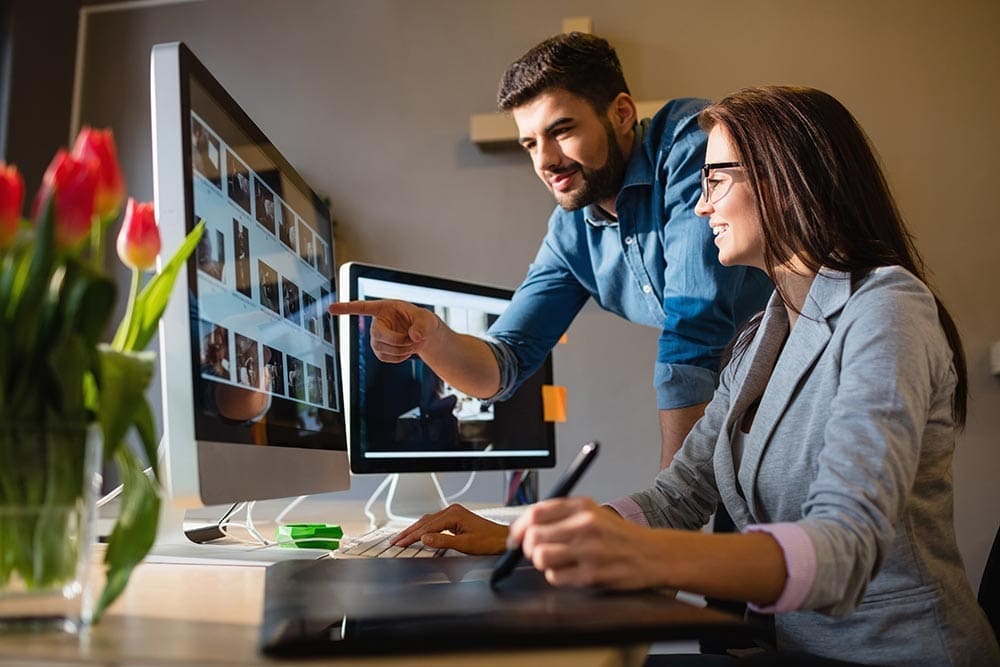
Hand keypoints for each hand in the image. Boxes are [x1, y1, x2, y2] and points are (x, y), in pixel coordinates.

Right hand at [328, 299, 441, 362]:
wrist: (423, 337)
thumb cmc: (424, 322)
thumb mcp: (427, 319)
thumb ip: (423, 325)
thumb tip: (415, 336)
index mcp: (385, 308)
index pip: (363, 307)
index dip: (346, 308)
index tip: (330, 308)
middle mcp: (376, 322)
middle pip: (377, 335)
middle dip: (397, 340)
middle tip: (413, 339)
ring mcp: (376, 338)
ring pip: (381, 349)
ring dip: (401, 350)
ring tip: (413, 344)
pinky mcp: (379, 351)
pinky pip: (385, 358)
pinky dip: (399, 357)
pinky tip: (406, 351)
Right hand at [391, 504, 508, 554]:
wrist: (502, 539)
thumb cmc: (489, 541)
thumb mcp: (465, 545)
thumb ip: (443, 541)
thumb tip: (425, 538)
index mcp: (453, 514)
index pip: (426, 526)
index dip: (411, 536)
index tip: (400, 542)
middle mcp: (452, 511)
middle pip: (424, 521)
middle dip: (408, 532)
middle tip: (395, 541)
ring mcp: (454, 513)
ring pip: (428, 521)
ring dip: (414, 530)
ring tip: (402, 538)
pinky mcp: (456, 518)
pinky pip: (434, 522)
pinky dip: (424, 528)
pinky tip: (418, 533)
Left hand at [509, 497, 663, 589]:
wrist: (653, 554)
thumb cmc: (619, 536)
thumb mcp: (592, 513)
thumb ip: (560, 515)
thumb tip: (524, 527)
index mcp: (582, 506)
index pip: (535, 513)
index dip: (519, 527)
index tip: (515, 537)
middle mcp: (585, 525)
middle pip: (534, 536)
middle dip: (529, 547)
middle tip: (536, 552)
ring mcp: (590, 550)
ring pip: (540, 557)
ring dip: (542, 563)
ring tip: (556, 562)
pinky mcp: (593, 574)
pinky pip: (555, 577)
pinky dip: (557, 577)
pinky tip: (571, 572)